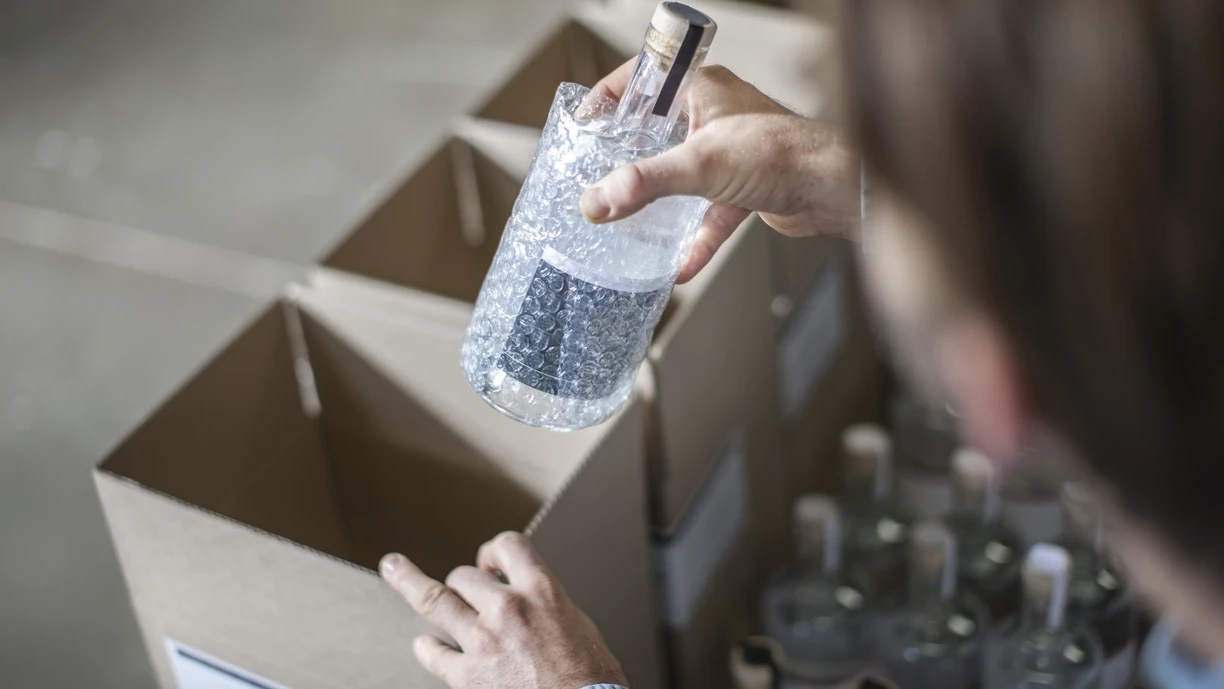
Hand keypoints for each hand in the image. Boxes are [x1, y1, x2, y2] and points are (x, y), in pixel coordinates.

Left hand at [380, 532, 626, 688]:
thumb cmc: (591, 678)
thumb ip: (544, 604)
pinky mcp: (469, 677)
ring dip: (410, 583)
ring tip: (393, 568)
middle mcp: (508, 609)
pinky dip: (426, 648)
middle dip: (464, 583)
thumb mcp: (577, 623)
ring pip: (436, 600)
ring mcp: (484, 642)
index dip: (493, 551)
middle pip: (465, 576)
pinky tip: (423, 645)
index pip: (508, 546)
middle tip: (464, 592)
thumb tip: (527, 599)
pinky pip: (435, 654)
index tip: (488, 561)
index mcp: (541, 591)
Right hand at [580, 60, 860, 282]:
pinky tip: (679, 265)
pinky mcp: (745, 188)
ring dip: (659, 200)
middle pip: (658, 131)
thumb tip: (598, 200)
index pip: (644, 79)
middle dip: (629, 156)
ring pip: (682, 175)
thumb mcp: (700, 164)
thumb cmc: (784, 152)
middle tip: (598, 175)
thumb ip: (644, 183)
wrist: (833, 188)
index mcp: (702, 88)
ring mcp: (730, 153)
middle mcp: (715, 115)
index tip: (585, 124)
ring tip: (628, 218)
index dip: (611, 98)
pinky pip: (709, 215)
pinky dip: (694, 239)